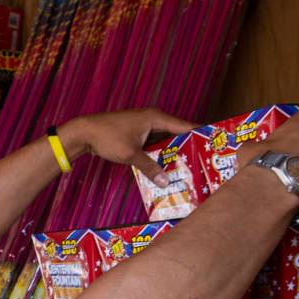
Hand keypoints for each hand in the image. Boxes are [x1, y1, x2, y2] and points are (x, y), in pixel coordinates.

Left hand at [61, 108, 195, 186]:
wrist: (84, 133)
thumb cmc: (108, 137)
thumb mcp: (131, 155)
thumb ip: (150, 167)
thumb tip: (166, 181)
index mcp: (156, 118)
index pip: (185, 126)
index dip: (200, 135)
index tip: (214, 144)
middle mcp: (152, 119)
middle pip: (176, 134)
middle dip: (188, 148)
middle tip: (202, 163)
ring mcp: (144, 127)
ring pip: (165, 141)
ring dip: (172, 153)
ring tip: (187, 169)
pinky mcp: (136, 135)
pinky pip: (154, 145)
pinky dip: (159, 155)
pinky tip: (165, 168)